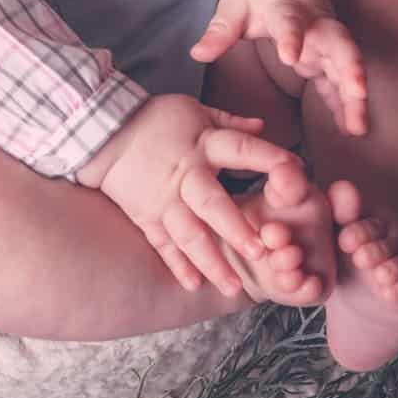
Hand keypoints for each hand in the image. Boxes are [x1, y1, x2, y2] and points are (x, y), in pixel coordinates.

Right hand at [95, 93, 305, 295]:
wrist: (101, 132)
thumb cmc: (154, 118)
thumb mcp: (194, 110)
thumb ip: (231, 123)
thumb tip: (264, 127)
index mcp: (203, 145)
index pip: (241, 150)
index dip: (270, 160)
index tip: (297, 175)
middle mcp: (185, 175)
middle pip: (212, 204)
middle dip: (236, 229)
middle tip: (261, 253)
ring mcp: (163, 200)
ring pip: (188, 234)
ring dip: (211, 261)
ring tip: (233, 287)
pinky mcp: (145, 216)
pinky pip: (162, 244)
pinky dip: (177, 265)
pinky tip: (194, 285)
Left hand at [189, 0, 368, 135]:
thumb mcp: (234, 4)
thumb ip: (220, 30)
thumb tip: (197, 54)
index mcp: (287, 8)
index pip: (291, 22)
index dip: (292, 38)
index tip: (290, 57)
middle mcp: (316, 24)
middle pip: (340, 44)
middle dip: (350, 68)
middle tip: (357, 93)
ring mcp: (326, 41)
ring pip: (348, 66)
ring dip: (354, 95)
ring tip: (358, 127)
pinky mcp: (328, 55)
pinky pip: (339, 80)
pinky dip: (344, 102)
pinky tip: (350, 128)